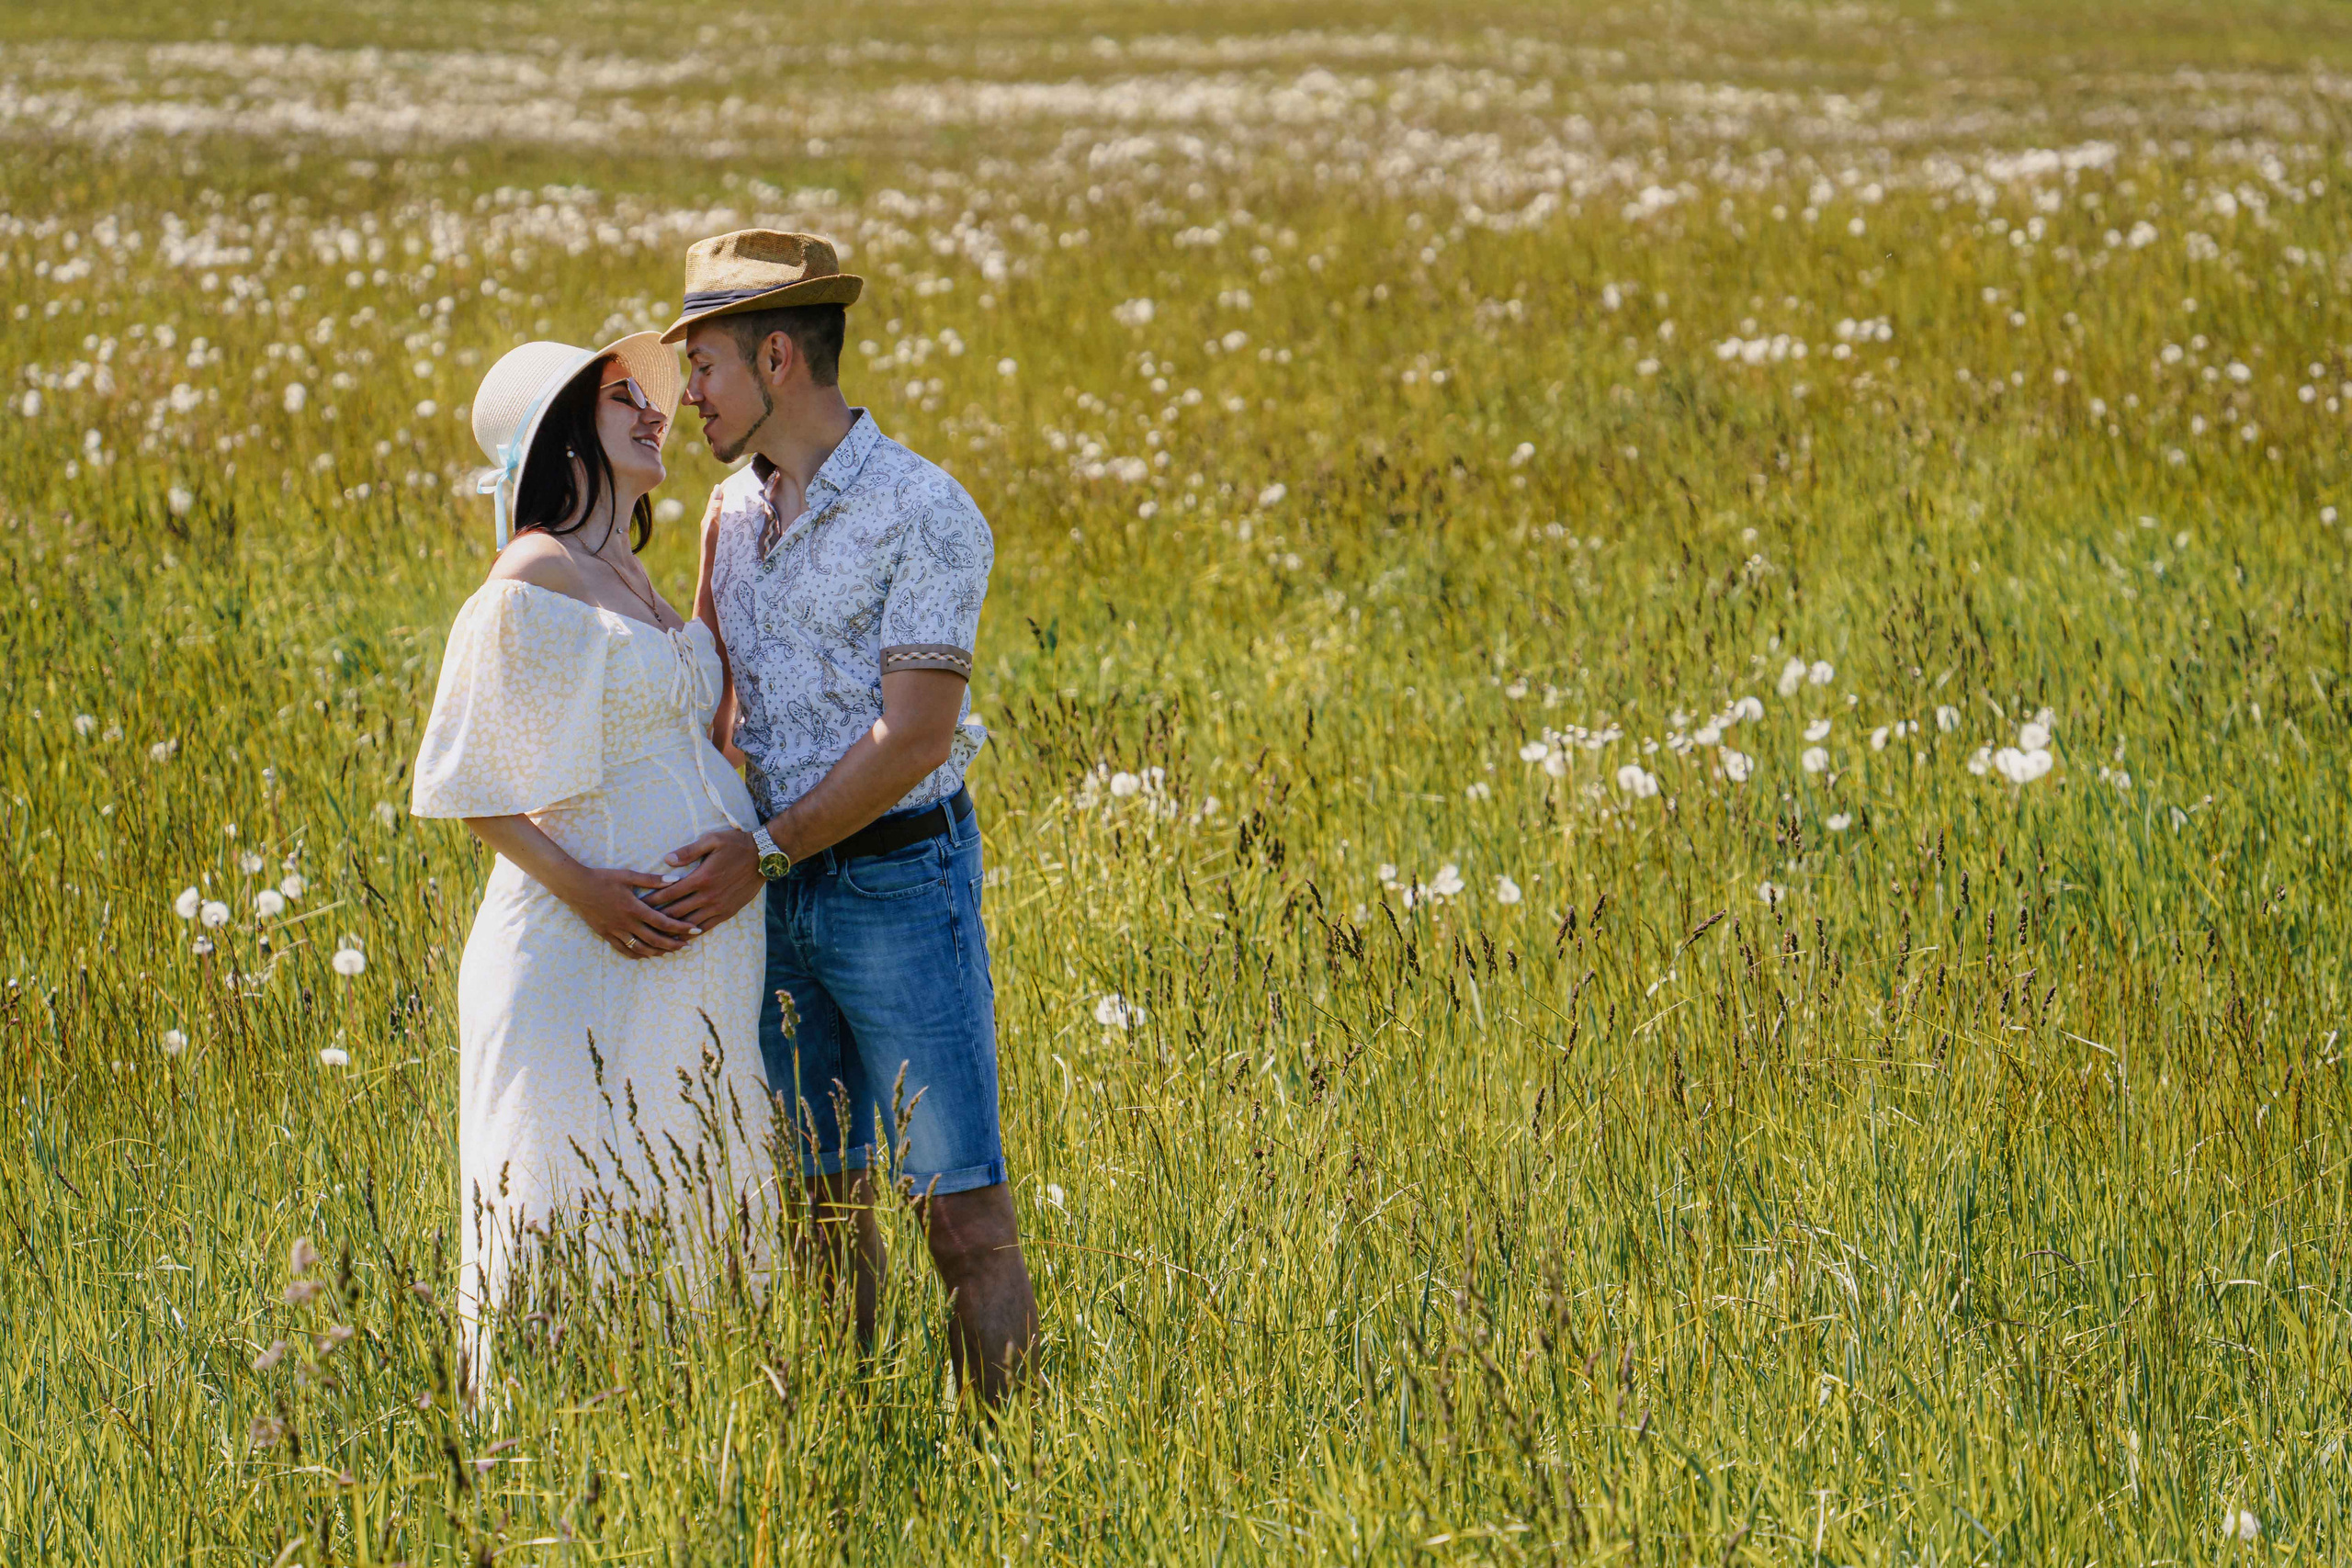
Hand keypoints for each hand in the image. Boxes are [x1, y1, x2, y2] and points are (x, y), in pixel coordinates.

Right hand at [557, 865, 701, 959]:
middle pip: (655, 939)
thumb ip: (652, 880)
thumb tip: (676, 880)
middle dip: (673, 944)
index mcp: (634, 907)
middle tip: (688, 946)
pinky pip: (624, 950)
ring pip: (640, 948)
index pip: (663, 922)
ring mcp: (615, 931)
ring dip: (657, 952)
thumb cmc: (603, 878)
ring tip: (671, 951)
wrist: (575, 887)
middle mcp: (626, 923)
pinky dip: (638, 955)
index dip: (681, 928)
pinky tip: (647, 955)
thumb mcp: (628, 875)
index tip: (695, 930)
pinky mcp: (606, 935)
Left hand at [647, 827, 766, 930]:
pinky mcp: (727, 913)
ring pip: (688, 924)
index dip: (652, 899)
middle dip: (655, 917)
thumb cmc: (736, 845)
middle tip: (640, 922)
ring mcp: (718, 907)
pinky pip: (705, 927)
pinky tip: (680, 938)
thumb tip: (666, 860)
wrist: (763, 857)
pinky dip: (691, 934)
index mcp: (701, 878)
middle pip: (675, 912)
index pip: (669, 893)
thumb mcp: (711, 840)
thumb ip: (688, 851)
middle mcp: (708, 896)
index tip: (637, 903)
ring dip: (671, 930)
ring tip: (655, 934)